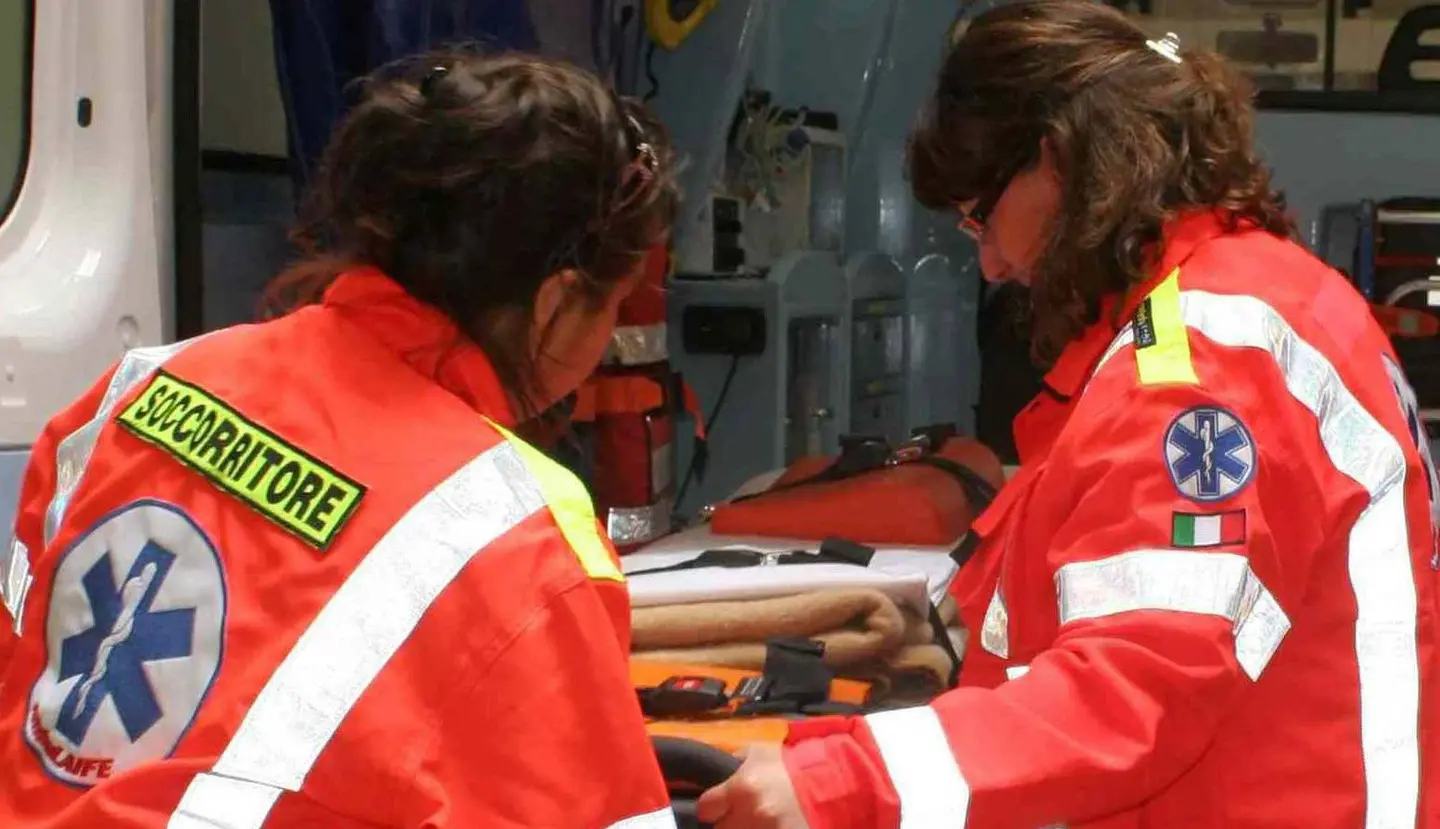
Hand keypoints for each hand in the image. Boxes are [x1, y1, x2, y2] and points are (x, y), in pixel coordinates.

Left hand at [695, 743, 810, 828]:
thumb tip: (717, 773)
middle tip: (739, 816)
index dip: (711, 807)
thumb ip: (733, 762)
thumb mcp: (758, 752)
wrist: (829, 783)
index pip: (705, 808)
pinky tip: (770, 825)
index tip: (717, 807)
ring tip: (755, 822)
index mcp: (740, 788)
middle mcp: (750, 814)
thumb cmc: (790, 766)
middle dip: (728, 822)